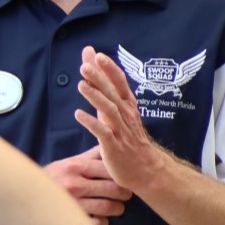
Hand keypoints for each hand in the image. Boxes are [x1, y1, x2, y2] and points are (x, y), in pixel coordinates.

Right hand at [44, 145, 131, 224]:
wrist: (28, 196)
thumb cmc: (54, 178)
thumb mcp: (69, 162)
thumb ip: (90, 156)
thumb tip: (110, 144)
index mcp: (74, 167)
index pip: (110, 170)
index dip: (121, 176)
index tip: (123, 179)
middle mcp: (74, 184)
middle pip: (114, 190)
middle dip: (124, 193)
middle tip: (123, 194)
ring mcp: (73, 204)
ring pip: (109, 207)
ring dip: (117, 208)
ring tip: (115, 207)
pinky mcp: (73, 220)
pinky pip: (99, 223)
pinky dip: (103, 221)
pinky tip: (99, 217)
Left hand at [74, 46, 168, 192]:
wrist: (146, 169)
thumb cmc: (128, 136)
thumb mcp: (117, 110)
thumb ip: (104, 87)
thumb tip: (91, 63)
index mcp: (127, 105)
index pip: (120, 83)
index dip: (109, 69)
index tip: (98, 55)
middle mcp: (125, 115)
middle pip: (112, 94)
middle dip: (99, 79)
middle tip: (85, 66)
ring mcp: (120, 131)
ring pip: (108, 111)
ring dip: (95, 97)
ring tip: (81, 85)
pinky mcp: (113, 146)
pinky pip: (102, 133)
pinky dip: (91, 123)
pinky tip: (78, 114)